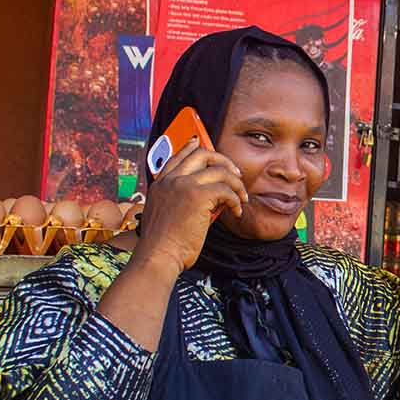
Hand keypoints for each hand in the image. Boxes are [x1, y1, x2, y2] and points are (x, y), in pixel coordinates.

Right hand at [132, 138, 247, 273]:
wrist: (158, 256)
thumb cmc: (163, 244)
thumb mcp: (164, 214)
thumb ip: (178, 200)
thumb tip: (209, 197)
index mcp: (160, 184)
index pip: (178, 156)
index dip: (192, 147)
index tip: (202, 143)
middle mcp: (170, 180)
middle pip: (202, 154)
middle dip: (224, 161)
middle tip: (236, 175)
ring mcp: (183, 185)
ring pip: (220, 171)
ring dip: (236, 184)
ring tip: (242, 198)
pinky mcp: (197, 196)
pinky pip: (226, 190)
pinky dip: (236, 200)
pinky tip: (236, 211)